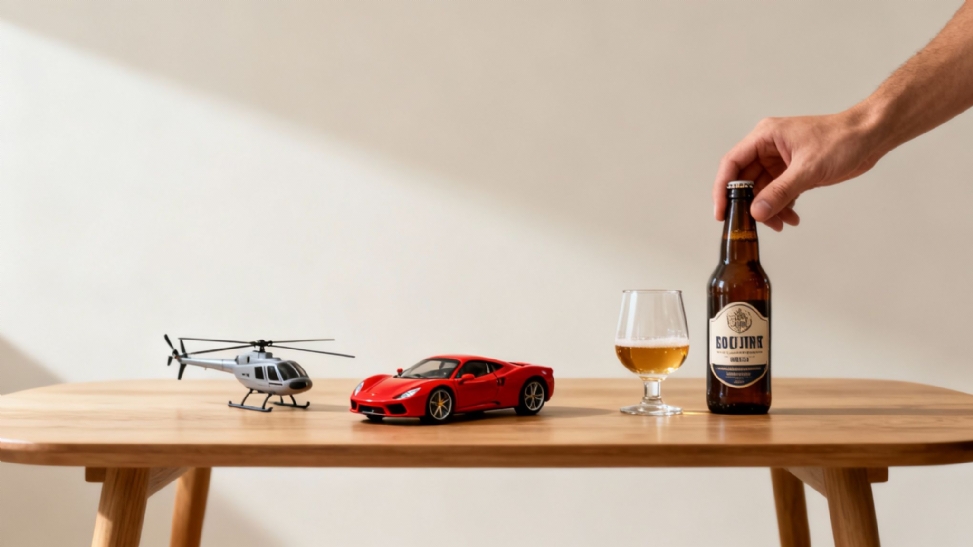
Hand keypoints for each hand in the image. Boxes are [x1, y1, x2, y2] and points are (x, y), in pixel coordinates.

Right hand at [713, 109, 884, 230]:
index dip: (723, 189)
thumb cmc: (842, 139)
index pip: (732, 164)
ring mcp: (780, 160)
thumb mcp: (808, 169)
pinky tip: (792, 218)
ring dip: (769, 209)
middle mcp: (768, 148)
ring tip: (781, 224)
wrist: (870, 137)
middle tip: (754, 225)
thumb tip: (757, 212)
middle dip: (751, 205)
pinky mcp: (793, 171)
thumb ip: (780, 192)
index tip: (721, 212)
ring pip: (763, 190)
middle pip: (746, 181)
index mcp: (765, 137)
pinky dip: (783, 206)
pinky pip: (779, 192)